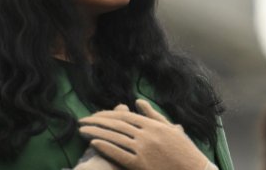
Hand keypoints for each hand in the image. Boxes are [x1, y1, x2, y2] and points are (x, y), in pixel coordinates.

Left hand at [78, 99, 211, 169]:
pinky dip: (105, 147)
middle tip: (83, 120)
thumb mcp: (170, 129)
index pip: (126, 116)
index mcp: (154, 125)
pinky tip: (93, 143)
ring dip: (96, 132)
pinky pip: (118, 154)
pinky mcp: (139, 165)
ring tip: (83, 129)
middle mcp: (147, 135)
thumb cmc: (183, 151)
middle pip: (117, 125)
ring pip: (115, 137)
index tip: (95, 115)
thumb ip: (153, 115)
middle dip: (97, 121)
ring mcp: (143, 150)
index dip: (108, 114)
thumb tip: (138, 102)